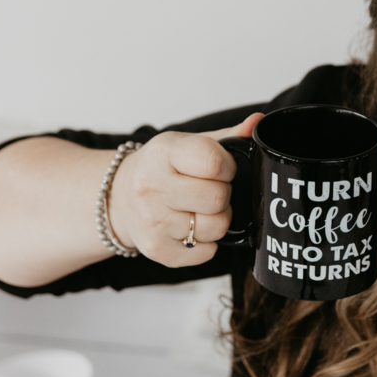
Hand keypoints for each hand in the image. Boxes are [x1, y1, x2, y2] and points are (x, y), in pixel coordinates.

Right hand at [107, 113, 263, 266]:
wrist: (119, 197)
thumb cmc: (161, 169)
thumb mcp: (188, 144)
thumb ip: (228, 136)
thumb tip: (257, 123)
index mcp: (162, 153)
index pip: (214, 162)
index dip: (228, 166)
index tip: (221, 167)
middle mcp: (152, 188)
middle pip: (219, 198)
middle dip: (223, 194)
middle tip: (209, 189)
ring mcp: (153, 222)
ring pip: (218, 227)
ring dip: (218, 219)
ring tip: (199, 208)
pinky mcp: (157, 249)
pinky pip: (207, 252)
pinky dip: (206, 242)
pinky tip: (190, 227)